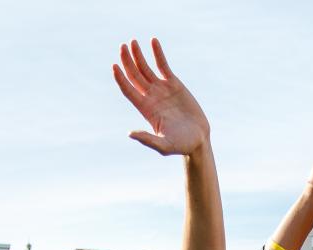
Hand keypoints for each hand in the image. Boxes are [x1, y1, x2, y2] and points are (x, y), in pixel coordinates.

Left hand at [114, 39, 208, 157]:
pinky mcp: (174, 84)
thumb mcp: (164, 146)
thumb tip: (130, 133)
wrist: (198, 139)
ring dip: (138, 55)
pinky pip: (163, 65)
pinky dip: (158, 53)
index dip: (121, 78)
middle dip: (127, 61)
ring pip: (146, 68)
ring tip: (132, 42)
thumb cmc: (181, 145)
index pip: (128, 90)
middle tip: (122, 46)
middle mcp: (150, 97)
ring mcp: (161, 89)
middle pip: (134, 76)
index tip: (114, 66)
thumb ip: (148, 140)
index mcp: (145, 109)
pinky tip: (153, 41)